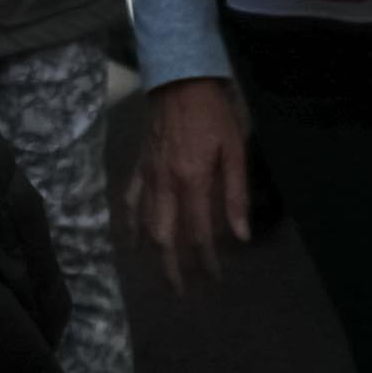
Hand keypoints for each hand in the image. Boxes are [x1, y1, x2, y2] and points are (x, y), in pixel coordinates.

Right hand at [137, 75, 254, 286]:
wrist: (179, 80)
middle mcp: (166, 184)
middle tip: (181, 292)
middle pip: (165, 238)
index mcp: (192, 180)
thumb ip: (236, 193)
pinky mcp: (139, 166)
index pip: (198, 234)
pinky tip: (133, 239)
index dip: (207, 261)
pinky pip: (131, 201)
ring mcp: (148, 176)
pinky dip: (131, 224)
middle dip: (172, 269)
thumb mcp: (234, 148)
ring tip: (159, 275)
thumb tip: (241, 235)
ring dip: (151, 254)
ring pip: (144, 225)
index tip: (216, 279)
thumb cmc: (213, 113)